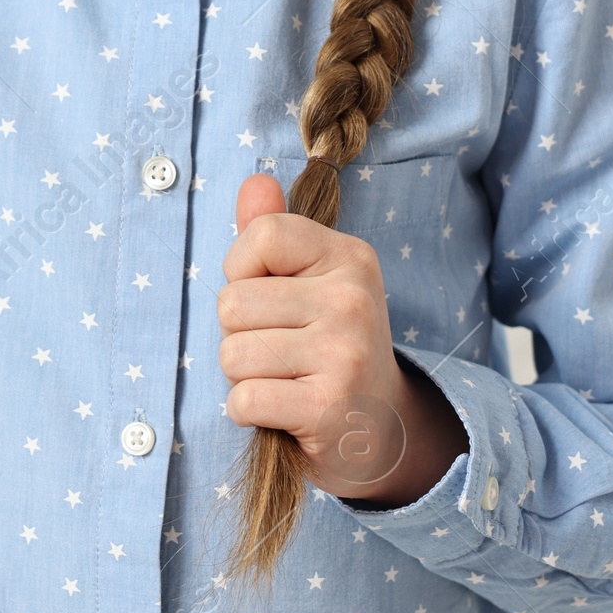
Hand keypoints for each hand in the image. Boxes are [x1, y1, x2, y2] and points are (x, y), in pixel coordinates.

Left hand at [217, 174, 465, 508]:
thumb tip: (254, 184)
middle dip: (240, 334)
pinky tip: (282, 411)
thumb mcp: (312, 282)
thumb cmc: (330, 347)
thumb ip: (275, 232)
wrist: (380, 428)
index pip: (262, 236)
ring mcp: (344, 353)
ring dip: (244, 377)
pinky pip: (244, 399)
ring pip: (232, 354)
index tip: (270, 298)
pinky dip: (248, 412)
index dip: (242, 271)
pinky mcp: (328, 406)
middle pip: (232, 302)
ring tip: (284, 380)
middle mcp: (352, 299)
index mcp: (350, 257)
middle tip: (281, 352)